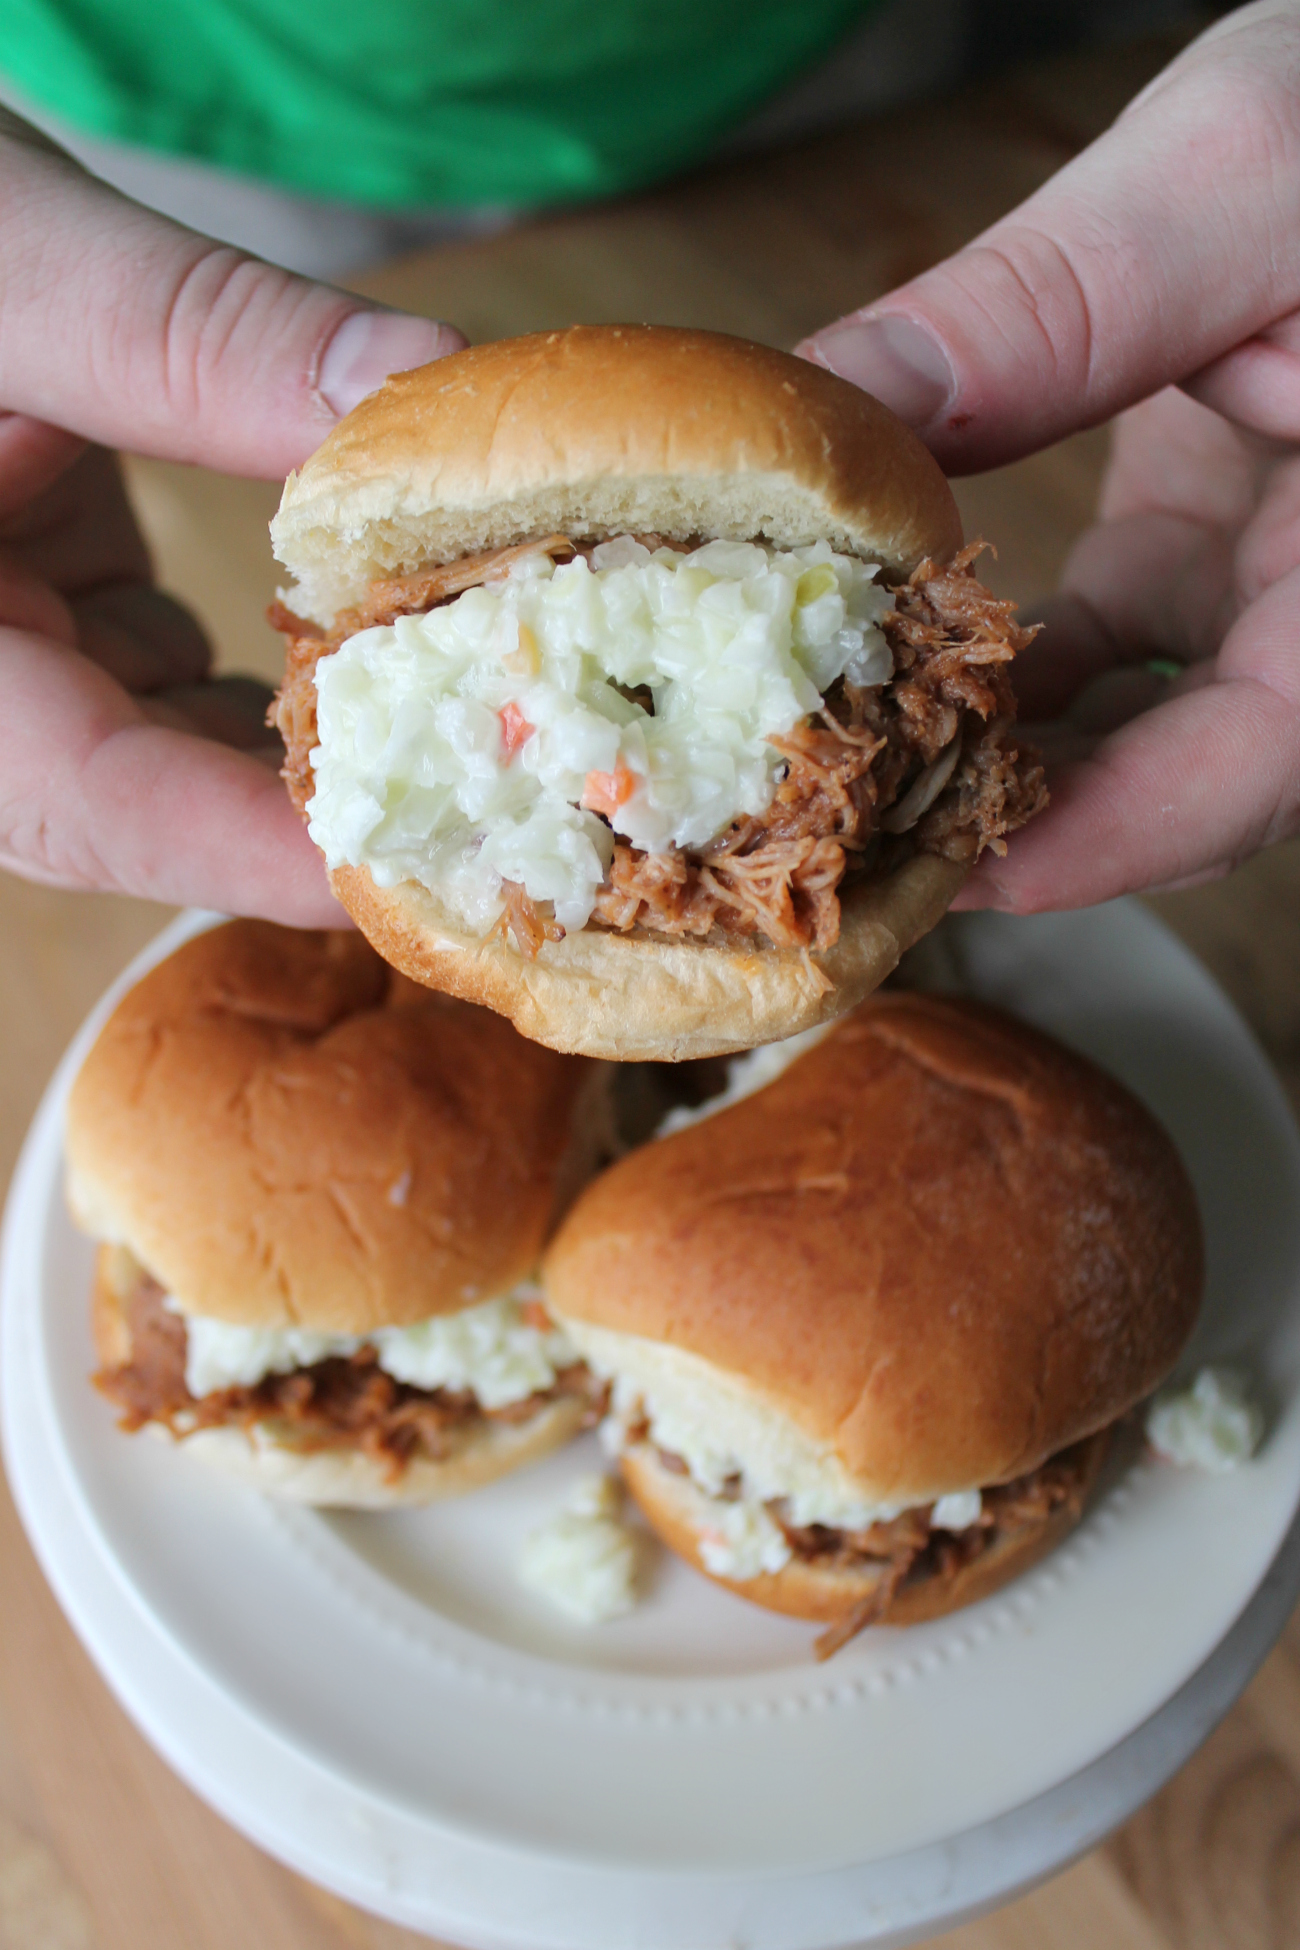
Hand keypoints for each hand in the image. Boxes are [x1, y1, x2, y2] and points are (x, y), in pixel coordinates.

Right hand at [0, 109, 463, 920]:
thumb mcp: (9, 258)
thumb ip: (196, 335)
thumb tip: (421, 386)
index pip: (77, 799)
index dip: (237, 850)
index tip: (389, 872)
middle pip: (132, 810)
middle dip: (296, 823)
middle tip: (474, 822)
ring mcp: (7, 659)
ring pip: (162, 761)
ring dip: (305, 753)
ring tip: (462, 740)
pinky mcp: (52, 616)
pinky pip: (171, 694)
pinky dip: (279, 678)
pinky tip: (383, 653)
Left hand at [798, 1, 1299, 911]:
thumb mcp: (1245, 172)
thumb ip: (1059, 299)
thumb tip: (835, 399)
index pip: (1276, 751)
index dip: (1133, 833)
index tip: (979, 869)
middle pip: (1203, 775)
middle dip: (1041, 818)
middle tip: (867, 836)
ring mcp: (1284, 578)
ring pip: (1155, 727)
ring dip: (1013, 748)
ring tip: (860, 753)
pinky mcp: (1225, 544)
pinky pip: (1124, 648)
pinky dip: (1018, 663)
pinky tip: (908, 645)